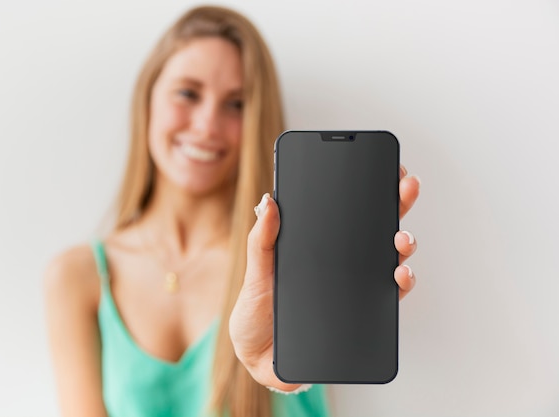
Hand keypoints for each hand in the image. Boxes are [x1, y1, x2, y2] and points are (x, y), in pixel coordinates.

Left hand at [229, 166, 420, 390]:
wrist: (258, 356)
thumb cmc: (256, 310)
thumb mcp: (256, 271)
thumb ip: (263, 239)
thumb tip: (270, 201)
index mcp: (317, 245)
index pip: (347, 211)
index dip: (369, 188)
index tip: (386, 166)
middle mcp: (340, 262)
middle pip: (376, 228)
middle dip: (397, 204)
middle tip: (406, 187)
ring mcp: (353, 286)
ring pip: (389, 259)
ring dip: (404, 244)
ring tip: (401, 238)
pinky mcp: (360, 313)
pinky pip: (388, 296)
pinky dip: (400, 284)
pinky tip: (399, 275)